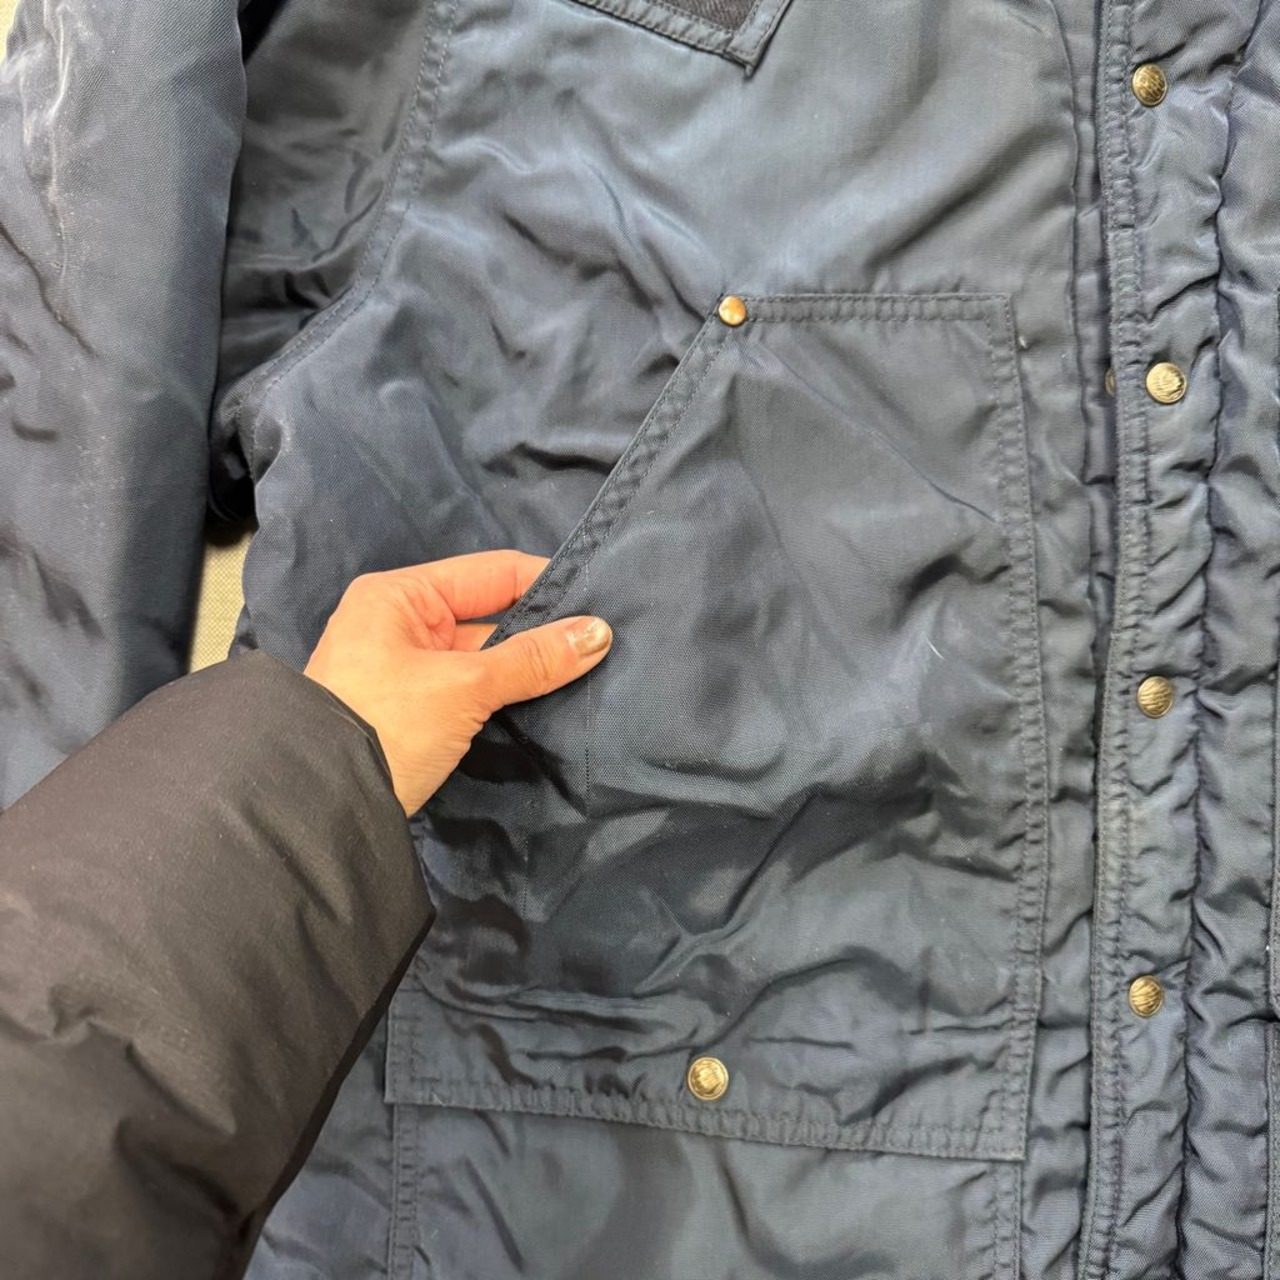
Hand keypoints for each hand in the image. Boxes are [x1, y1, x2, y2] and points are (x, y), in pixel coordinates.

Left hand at [303, 550, 611, 814]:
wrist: (322, 809)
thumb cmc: (385, 725)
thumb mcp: (463, 687)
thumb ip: (533, 659)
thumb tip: (599, 633)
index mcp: (400, 596)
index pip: (493, 573)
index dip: (549, 585)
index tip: (606, 602)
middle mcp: (402, 624)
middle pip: (491, 616)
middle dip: (544, 632)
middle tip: (607, 644)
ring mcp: (407, 670)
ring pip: (486, 658)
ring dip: (529, 669)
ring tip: (595, 672)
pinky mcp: (417, 713)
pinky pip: (475, 691)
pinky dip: (509, 695)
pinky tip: (554, 703)